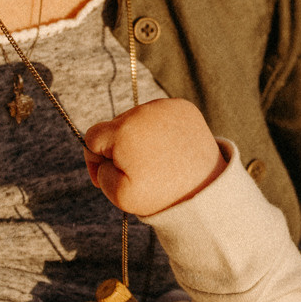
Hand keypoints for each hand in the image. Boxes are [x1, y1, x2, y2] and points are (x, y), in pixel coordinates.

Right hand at [84, 99, 223, 216]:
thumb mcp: (119, 195)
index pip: (93, 136)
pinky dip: (161, 130)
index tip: (106, 175)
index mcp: (123, 131)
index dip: (94, 159)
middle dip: (120, 148)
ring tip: (157, 161)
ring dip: (140, 137)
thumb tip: (103, 156)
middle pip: (116, 126)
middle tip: (138, 171)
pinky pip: (160, 115)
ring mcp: (166, 106)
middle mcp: (143, 111)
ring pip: (138, 119)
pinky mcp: (184, 107)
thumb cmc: (162, 195)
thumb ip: (99, 172)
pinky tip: (169, 149)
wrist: (208, 190)